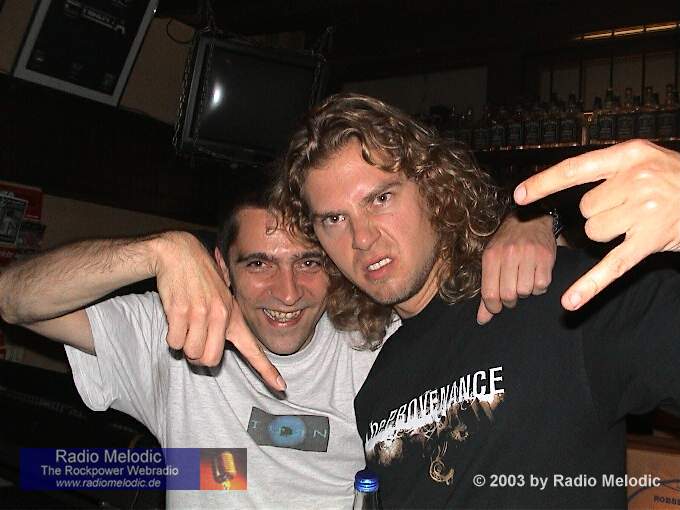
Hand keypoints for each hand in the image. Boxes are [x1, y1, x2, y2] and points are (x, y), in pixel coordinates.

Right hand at [153, 232, 284, 390]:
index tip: (281, 386)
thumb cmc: (202, 279)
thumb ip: (224, 324)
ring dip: (183, 345)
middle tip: (194, 340)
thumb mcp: (222, 298)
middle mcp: (221, 316)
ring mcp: (201, 314)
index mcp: (233, 316)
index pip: (253, 349)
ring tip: (185, 322)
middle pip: (209, 361)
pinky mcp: (181, 311)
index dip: (267, 370)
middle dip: (197, 358)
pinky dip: (171, 335)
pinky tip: (175, 314)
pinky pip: (174, 341)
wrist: (180, 254)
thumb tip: (213, 355)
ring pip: (190, 353)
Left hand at [478, 212, 555, 323]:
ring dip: (525, 292)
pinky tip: (535, 277)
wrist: (530, 219)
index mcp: (491, 256)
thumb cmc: (507, 244)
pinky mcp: (546, 257)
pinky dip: (539, 287)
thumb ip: (487, 292)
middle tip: (511, 295)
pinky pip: (542, 285)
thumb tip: (482, 320)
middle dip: (509, 301)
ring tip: (523, 282)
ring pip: (526, 291)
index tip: (496, 307)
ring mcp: (528, 255)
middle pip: (509, 295)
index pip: (489, 293)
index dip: (492, 307)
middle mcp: (508, 254)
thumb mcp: (491, 261)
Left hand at [513, 139, 679, 310]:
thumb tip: (559, 180)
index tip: (519, 196)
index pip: (573, 169)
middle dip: (599, 212)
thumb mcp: (643, 159)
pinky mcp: (650, 241)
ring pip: (593, 232)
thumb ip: (608, 168)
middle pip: (585, 209)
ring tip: (637, 221)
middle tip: (629, 206)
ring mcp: (644, 211)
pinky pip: (612, 266)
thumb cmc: (673, 178)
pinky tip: (570, 301)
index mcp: (628, 155)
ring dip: (608, 232)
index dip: (543, 183)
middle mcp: (635, 180)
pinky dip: (590, 285)